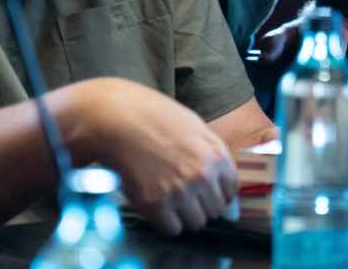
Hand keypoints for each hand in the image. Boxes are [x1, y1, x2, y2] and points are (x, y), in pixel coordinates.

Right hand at [74, 79, 237, 234]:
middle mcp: (202, 175)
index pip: (231, 192)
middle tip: (182, 192)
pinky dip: (166, 222)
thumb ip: (213, 155)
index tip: (206, 193)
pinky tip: (157, 204)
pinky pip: (172, 229)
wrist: (116, 119)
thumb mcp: (195, 127)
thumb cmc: (153, 118)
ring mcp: (179, 191)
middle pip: (214, 210)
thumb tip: (225, 187)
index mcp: (216, 155)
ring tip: (168, 197)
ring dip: (184, 215)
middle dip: (201, 204)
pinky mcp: (155, 204)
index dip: (217, 193)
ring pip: (196, 223)